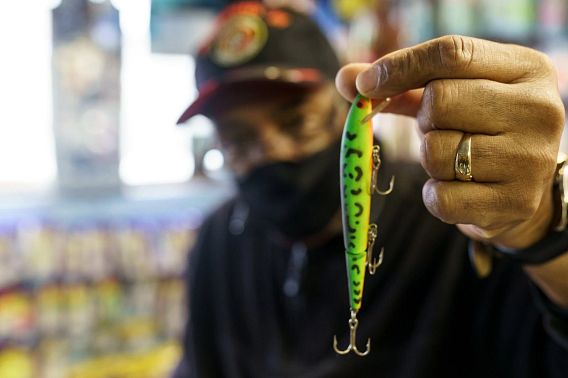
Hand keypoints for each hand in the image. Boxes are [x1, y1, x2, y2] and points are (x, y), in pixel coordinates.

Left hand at [336, 35, 565, 248]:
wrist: (524, 192)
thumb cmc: (480, 132)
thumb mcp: (454, 97)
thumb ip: (402, 85)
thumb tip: (346, 79)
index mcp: (526, 69)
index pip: (451, 53)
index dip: (400, 66)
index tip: (366, 84)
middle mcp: (538, 109)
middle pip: (439, 101)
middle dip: (423, 119)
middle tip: (439, 129)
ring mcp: (530, 159)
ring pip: (435, 152)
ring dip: (429, 160)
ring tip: (456, 159)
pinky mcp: (514, 203)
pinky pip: (440, 197)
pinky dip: (434, 195)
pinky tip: (457, 189)